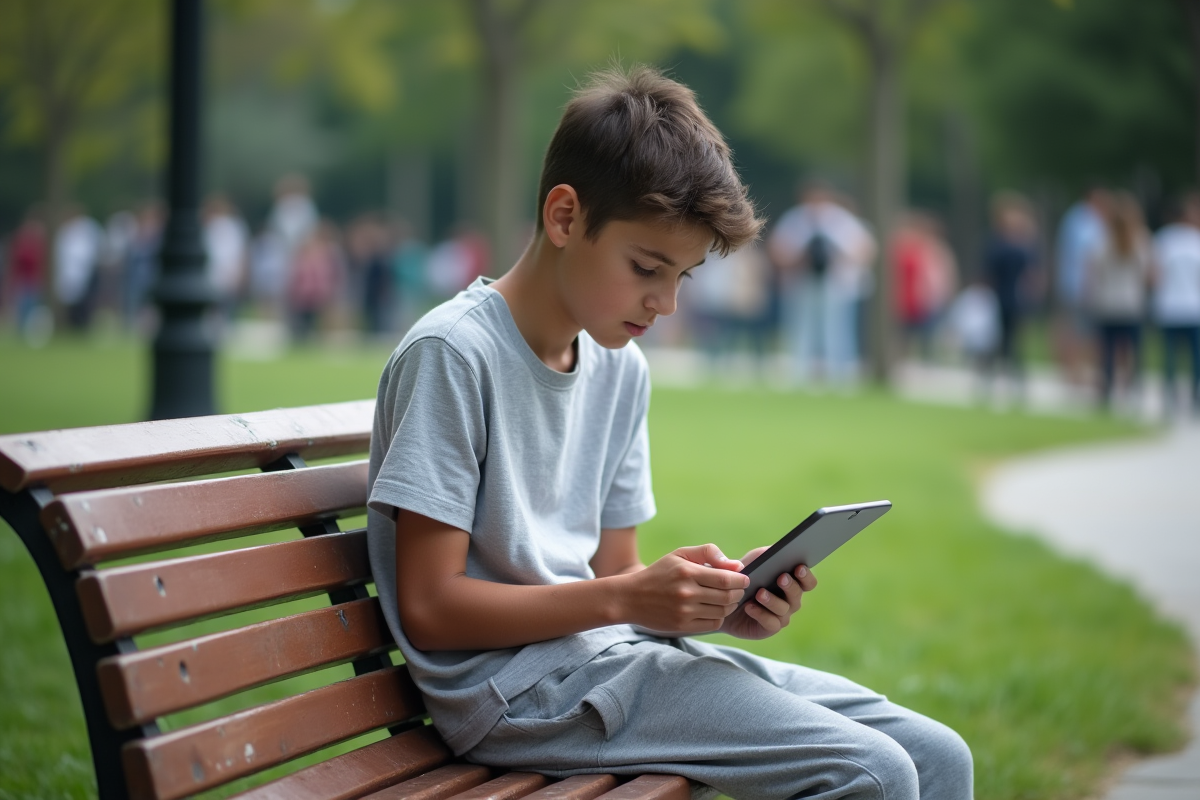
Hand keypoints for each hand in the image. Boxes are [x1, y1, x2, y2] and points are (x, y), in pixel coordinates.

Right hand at [618, 544, 749, 633]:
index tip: (744, 578)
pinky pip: (713, 624)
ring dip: (730, 605)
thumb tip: (736, 565)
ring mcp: (684, 612)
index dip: (741, 580)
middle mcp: (687, 593)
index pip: (727, 579)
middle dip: (738, 593)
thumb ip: (708, 553)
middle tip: (738, 589)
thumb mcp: (680, 555)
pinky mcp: (682, 626)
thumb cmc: (659, 573)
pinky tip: (714, 610)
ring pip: (723, 611)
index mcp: (687, 572)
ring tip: (726, 599)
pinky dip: (719, 617)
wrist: (630, 598)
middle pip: (728, 597)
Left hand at [719, 552, 817, 640]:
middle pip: (798, 594)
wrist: (725, 599)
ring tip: (759, 593)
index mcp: (792, 583)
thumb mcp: (753, 561)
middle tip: (780, 578)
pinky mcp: (769, 627)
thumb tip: (775, 549)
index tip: (798, 567)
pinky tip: (749, 607)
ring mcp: (781, 615)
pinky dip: (760, 614)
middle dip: (790, 586)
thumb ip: (765, 554)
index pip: (808, 582)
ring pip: (784, 609)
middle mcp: (791, 601)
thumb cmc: (745, 578)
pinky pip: (771, 623)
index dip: (806, 576)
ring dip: (772, 600)